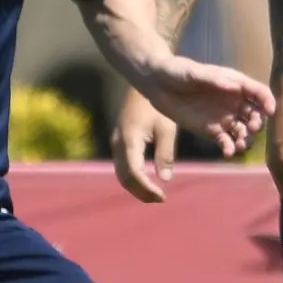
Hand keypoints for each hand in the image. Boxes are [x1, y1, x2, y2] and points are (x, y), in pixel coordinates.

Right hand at [110, 87, 179, 203]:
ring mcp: (116, 142)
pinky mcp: (119, 140)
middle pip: (124, 178)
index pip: (134, 173)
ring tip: (156, 195)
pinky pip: (122, 166)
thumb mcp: (166, 128)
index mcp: (130, 140)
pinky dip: (133, 178)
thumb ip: (165, 154)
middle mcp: (118, 143)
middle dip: (141, 192)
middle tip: (160, 199)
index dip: (147, 189)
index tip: (163, 197)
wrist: (142, 83)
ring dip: (136, 187)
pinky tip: (148, 181)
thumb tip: (166, 179)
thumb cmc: (157, 105)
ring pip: (121, 174)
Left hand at [142, 55, 272, 158]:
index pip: (258, 92)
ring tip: (240, 144)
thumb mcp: (193, 72)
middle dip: (257, 122)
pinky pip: (227, 142)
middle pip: (255, 114)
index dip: (267, 101)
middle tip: (251, 127)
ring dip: (246, 138)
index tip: (269, 111)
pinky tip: (228, 152)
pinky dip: (231, 148)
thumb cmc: (176, 71)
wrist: (157, 84)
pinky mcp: (212, 131)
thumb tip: (234, 86)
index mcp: (234, 83)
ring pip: (244, 131)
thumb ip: (213, 79)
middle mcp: (234, 101)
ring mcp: (224, 117)